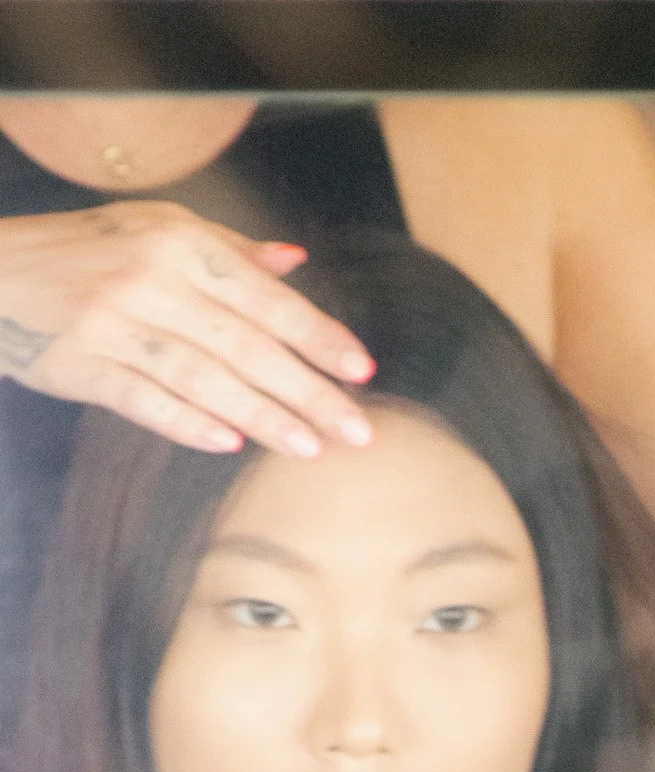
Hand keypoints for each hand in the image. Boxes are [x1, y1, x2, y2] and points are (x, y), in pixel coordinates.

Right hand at [0, 200, 375, 453]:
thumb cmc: (86, 252)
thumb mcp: (155, 230)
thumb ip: (227, 250)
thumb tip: (294, 261)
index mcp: (177, 246)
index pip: (265, 298)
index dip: (318, 336)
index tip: (361, 371)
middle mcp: (150, 282)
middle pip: (247, 347)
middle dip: (309, 392)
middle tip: (356, 430)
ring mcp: (114, 325)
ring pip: (204, 379)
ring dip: (264, 417)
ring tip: (311, 447)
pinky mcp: (82, 366)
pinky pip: (145, 401)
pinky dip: (189, 424)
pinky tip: (232, 445)